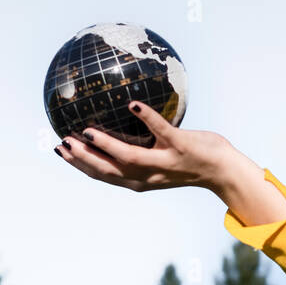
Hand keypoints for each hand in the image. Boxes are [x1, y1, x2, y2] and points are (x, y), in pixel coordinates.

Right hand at [53, 100, 231, 191]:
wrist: (224, 171)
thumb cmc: (191, 160)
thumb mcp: (160, 161)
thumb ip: (140, 150)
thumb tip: (121, 122)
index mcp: (141, 181)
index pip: (105, 175)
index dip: (81, 166)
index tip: (61, 152)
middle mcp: (150, 176)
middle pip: (110, 172)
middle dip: (84, 160)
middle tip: (63, 144)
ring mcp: (166, 162)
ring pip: (130, 158)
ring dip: (106, 146)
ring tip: (86, 131)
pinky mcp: (181, 146)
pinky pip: (161, 130)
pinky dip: (146, 117)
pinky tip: (132, 103)